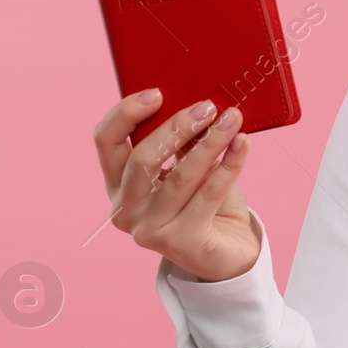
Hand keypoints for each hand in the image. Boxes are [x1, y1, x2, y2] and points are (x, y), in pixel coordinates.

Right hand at [93, 90, 259, 281]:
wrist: (228, 254)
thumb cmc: (205, 204)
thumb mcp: (187, 168)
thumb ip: (182, 143)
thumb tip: (197, 105)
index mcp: (118, 185)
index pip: (106, 143)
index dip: (126, 114)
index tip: (157, 93)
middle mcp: (126, 210)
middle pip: (142, 158)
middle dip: (177, 127)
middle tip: (209, 107)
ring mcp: (150, 230)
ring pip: (180, 176)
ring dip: (210, 142)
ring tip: (232, 119)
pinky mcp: (182, 242)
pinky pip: (209, 194)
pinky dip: (229, 165)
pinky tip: (242, 145)